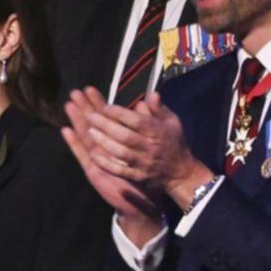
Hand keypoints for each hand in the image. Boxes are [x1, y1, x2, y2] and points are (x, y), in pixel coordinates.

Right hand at [61, 88, 160, 218]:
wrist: (142, 202)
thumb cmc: (147, 174)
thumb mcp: (150, 147)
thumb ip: (147, 124)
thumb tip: (143, 103)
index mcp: (118, 140)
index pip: (107, 117)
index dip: (98, 103)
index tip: (90, 89)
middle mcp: (105, 146)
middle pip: (93, 123)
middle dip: (85, 107)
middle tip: (75, 91)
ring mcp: (98, 158)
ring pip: (86, 135)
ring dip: (77, 120)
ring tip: (69, 104)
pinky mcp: (93, 170)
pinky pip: (82, 155)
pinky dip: (74, 143)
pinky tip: (66, 130)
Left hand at [83, 92, 211, 204]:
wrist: (181, 173)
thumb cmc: (174, 143)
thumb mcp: (172, 122)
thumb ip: (159, 108)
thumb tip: (151, 94)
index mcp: (157, 132)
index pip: (137, 121)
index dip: (120, 113)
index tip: (106, 106)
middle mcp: (149, 147)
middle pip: (125, 136)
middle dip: (106, 125)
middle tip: (90, 115)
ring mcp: (143, 163)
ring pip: (120, 152)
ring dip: (103, 142)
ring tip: (89, 131)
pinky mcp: (138, 177)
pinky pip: (120, 170)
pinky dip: (106, 163)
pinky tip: (93, 155)